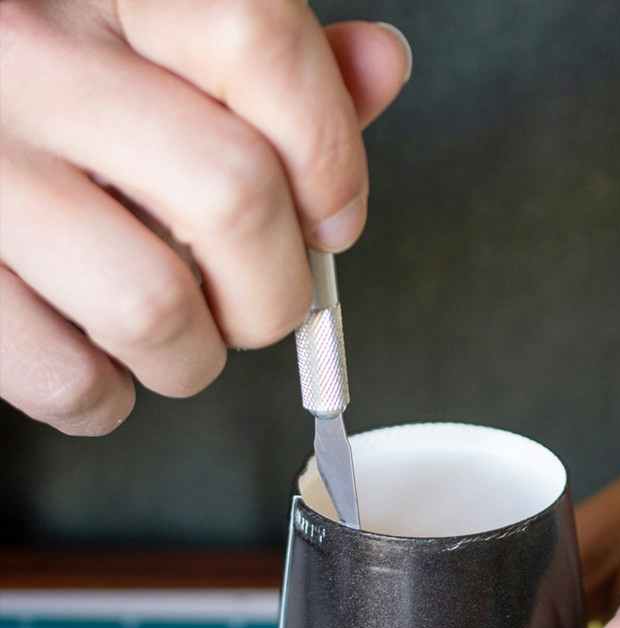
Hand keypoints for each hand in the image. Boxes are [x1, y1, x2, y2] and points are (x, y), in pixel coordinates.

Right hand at [0, 1, 410, 433]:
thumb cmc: (40, 66)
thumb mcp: (150, 26)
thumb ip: (268, 57)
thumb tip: (380, 66)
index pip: (253, 42)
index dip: (327, 151)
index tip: (332, 214)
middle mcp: (19, 52)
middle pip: (232, 195)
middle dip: (279, 289)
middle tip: (262, 302)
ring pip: (155, 305)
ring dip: (195, 355)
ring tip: (180, 336)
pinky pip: (58, 373)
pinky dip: (102, 396)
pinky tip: (98, 359)